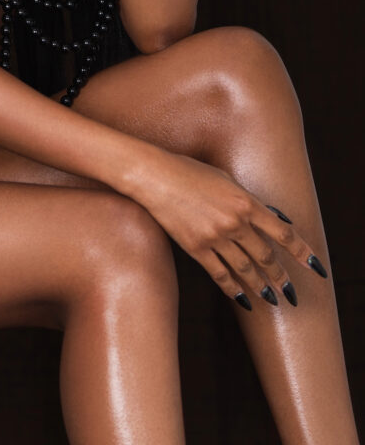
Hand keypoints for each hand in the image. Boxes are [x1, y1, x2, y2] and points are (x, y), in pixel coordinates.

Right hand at [125, 146, 324, 307]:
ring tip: (272, 299)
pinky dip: (233, 288)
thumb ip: (248, 200)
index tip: (314, 267)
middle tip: (291, 292)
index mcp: (246, 202)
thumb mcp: (225, 179)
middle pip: (266, 256)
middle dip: (281, 277)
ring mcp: (215, 237)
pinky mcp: (196, 248)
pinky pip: (220, 274)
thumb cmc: (189, 171)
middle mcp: (235, 222)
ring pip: (246, 269)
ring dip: (262, 286)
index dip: (302, 252)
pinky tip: (243, 298)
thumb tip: (270, 218)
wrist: (155, 176)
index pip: (283, 233)